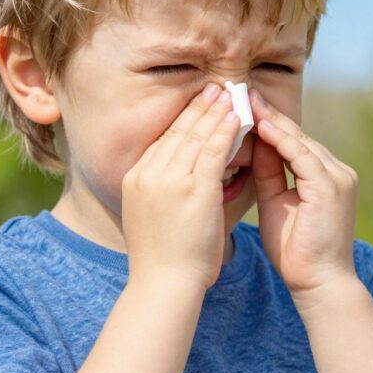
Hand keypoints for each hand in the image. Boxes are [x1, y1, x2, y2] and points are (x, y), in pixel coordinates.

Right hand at [121, 83, 241, 290]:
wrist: (163, 284)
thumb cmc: (163, 259)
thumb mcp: (152, 216)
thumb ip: (161, 192)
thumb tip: (176, 180)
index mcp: (135, 178)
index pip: (162, 139)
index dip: (182, 118)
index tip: (197, 103)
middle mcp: (148, 173)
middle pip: (177, 130)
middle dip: (198, 107)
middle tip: (215, 88)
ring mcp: (169, 179)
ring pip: (196, 135)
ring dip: (215, 111)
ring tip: (228, 94)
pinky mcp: (193, 189)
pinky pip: (213, 150)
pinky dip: (226, 130)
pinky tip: (238, 117)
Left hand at [249, 88, 358, 297]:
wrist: (319, 283)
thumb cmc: (296, 252)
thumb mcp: (276, 204)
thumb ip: (269, 174)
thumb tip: (252, 144)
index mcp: (325, 176)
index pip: (293, 142)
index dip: (267, 123)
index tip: (240, 106)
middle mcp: (336, 171)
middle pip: (297, 135)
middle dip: (268, 114)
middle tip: (239, 92)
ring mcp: (337, 177)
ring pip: (300, 140)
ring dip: (271, 120)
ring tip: (245, 101)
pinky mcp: (331, 186)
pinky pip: (302, 155)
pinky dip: (280, 140)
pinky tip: (259, 125)